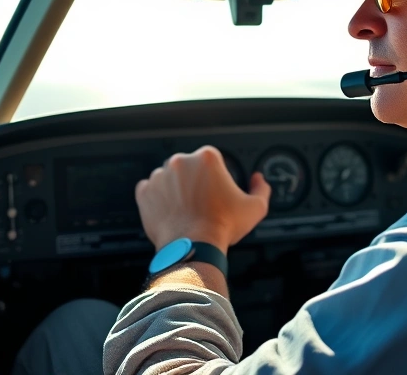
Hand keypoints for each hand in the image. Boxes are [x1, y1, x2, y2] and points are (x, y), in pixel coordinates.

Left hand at [135, 146, 271, 252]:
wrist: (193, 248)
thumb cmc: (222, 227)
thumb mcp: (255, 208)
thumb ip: (261, 188)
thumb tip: (258, 180)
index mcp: (207, 158)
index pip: (212, 159)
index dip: (216, 176)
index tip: (217, 191)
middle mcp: (181, 162)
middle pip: (189, 166)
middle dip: (195, 181)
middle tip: (202, 202)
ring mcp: (159, 176)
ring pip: (168, 177)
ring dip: (176, 189)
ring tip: (186, 210)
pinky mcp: (145, 192)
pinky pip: (150, 190)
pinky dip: (157, 198)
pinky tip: (170, 211)